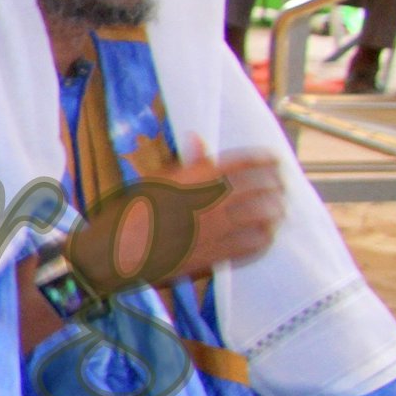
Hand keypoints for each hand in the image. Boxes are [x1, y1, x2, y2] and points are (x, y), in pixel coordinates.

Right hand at [80, 141, 285, 291]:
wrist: (112, 255)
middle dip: (275, 184)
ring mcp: (213, 231)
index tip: (274, 158)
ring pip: (260, 217)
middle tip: (283, 183)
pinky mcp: (213, 256)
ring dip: (274, 211)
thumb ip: (183, 164)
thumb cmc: (128, 216)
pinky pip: (251, 246)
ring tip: (280, 208)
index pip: (240, 163)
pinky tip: (266, 236)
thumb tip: (197, 139)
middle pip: (258, 188)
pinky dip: (263, 240)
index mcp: (191, 180)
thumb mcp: (152, 182)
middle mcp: (208, 202)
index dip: (262, 159)